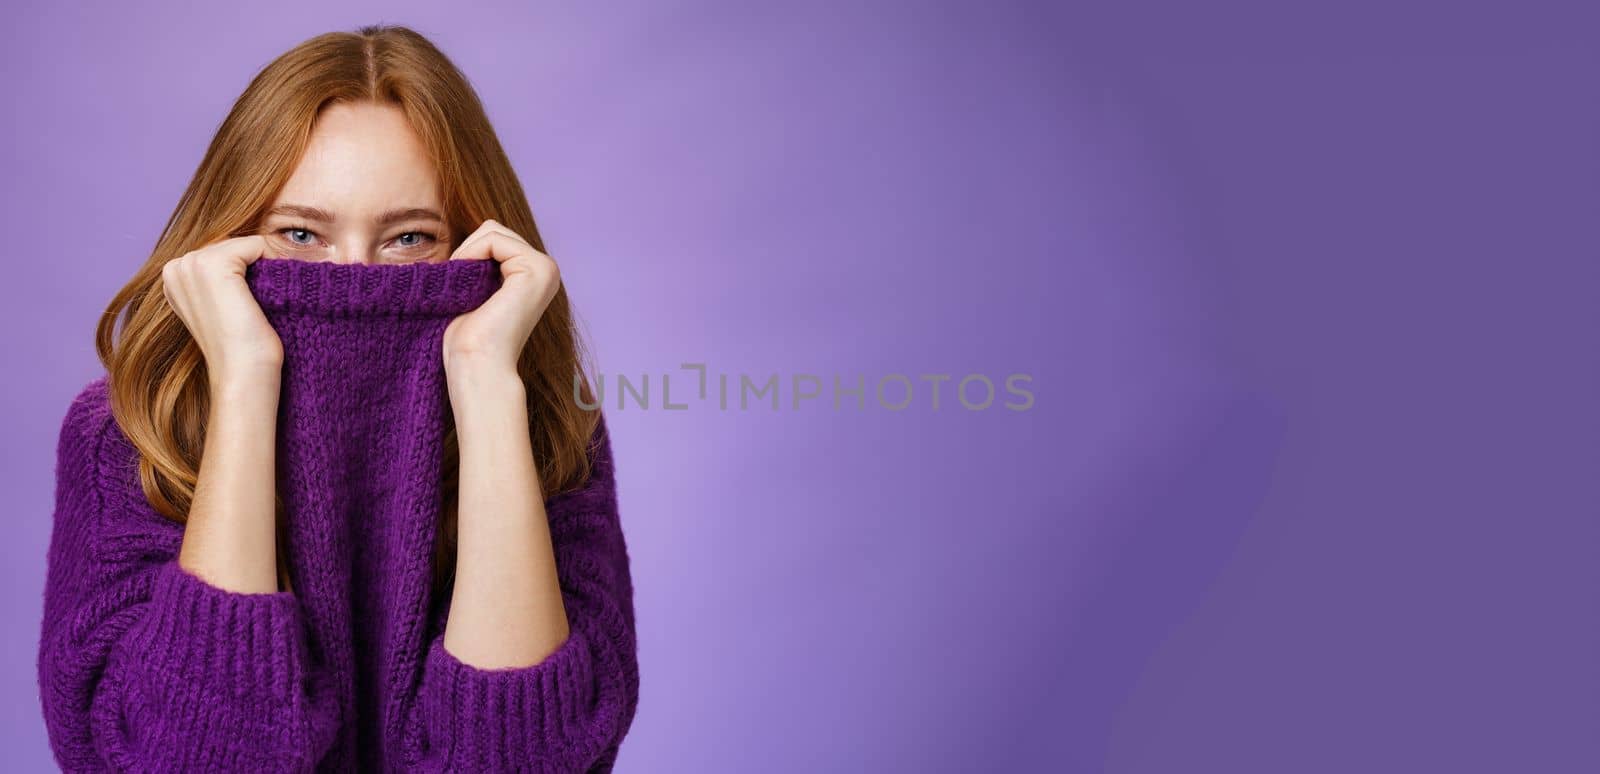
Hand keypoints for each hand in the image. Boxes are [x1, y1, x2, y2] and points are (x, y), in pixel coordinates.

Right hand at [161, 235, 281, 384]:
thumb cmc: (242, 345)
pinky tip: (267, 293)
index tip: (248, 300)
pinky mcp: (213, 264)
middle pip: (233, 243)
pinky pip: (256, 244)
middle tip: (257, 302)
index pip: (223, 250)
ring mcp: (191, 264)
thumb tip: (251, 252)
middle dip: (253, 264)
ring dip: (263, 265)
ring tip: (261, 299)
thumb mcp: (224, 304)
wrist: (244, 372)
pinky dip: (272, 263)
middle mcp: (175, 266)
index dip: (245, 270)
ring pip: (244, 244)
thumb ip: (223, 278)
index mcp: (173, 276)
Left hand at [441, 219, 561, 373]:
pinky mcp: (537, 269)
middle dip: (468, 251)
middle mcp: (546, 270)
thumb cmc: (469, 338)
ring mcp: (546, 268)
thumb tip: (467, 236)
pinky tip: (470, 285)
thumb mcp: (476, 290)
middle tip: (461, 288)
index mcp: (534, 275)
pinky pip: (493, 240)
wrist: (477, 364)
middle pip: (493, 229)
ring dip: (467, 254)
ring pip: (491, 230)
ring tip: (467, 289)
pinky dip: (471, 255)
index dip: (467, 254)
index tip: (460, 288)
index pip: (494, 238)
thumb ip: (481, 262)